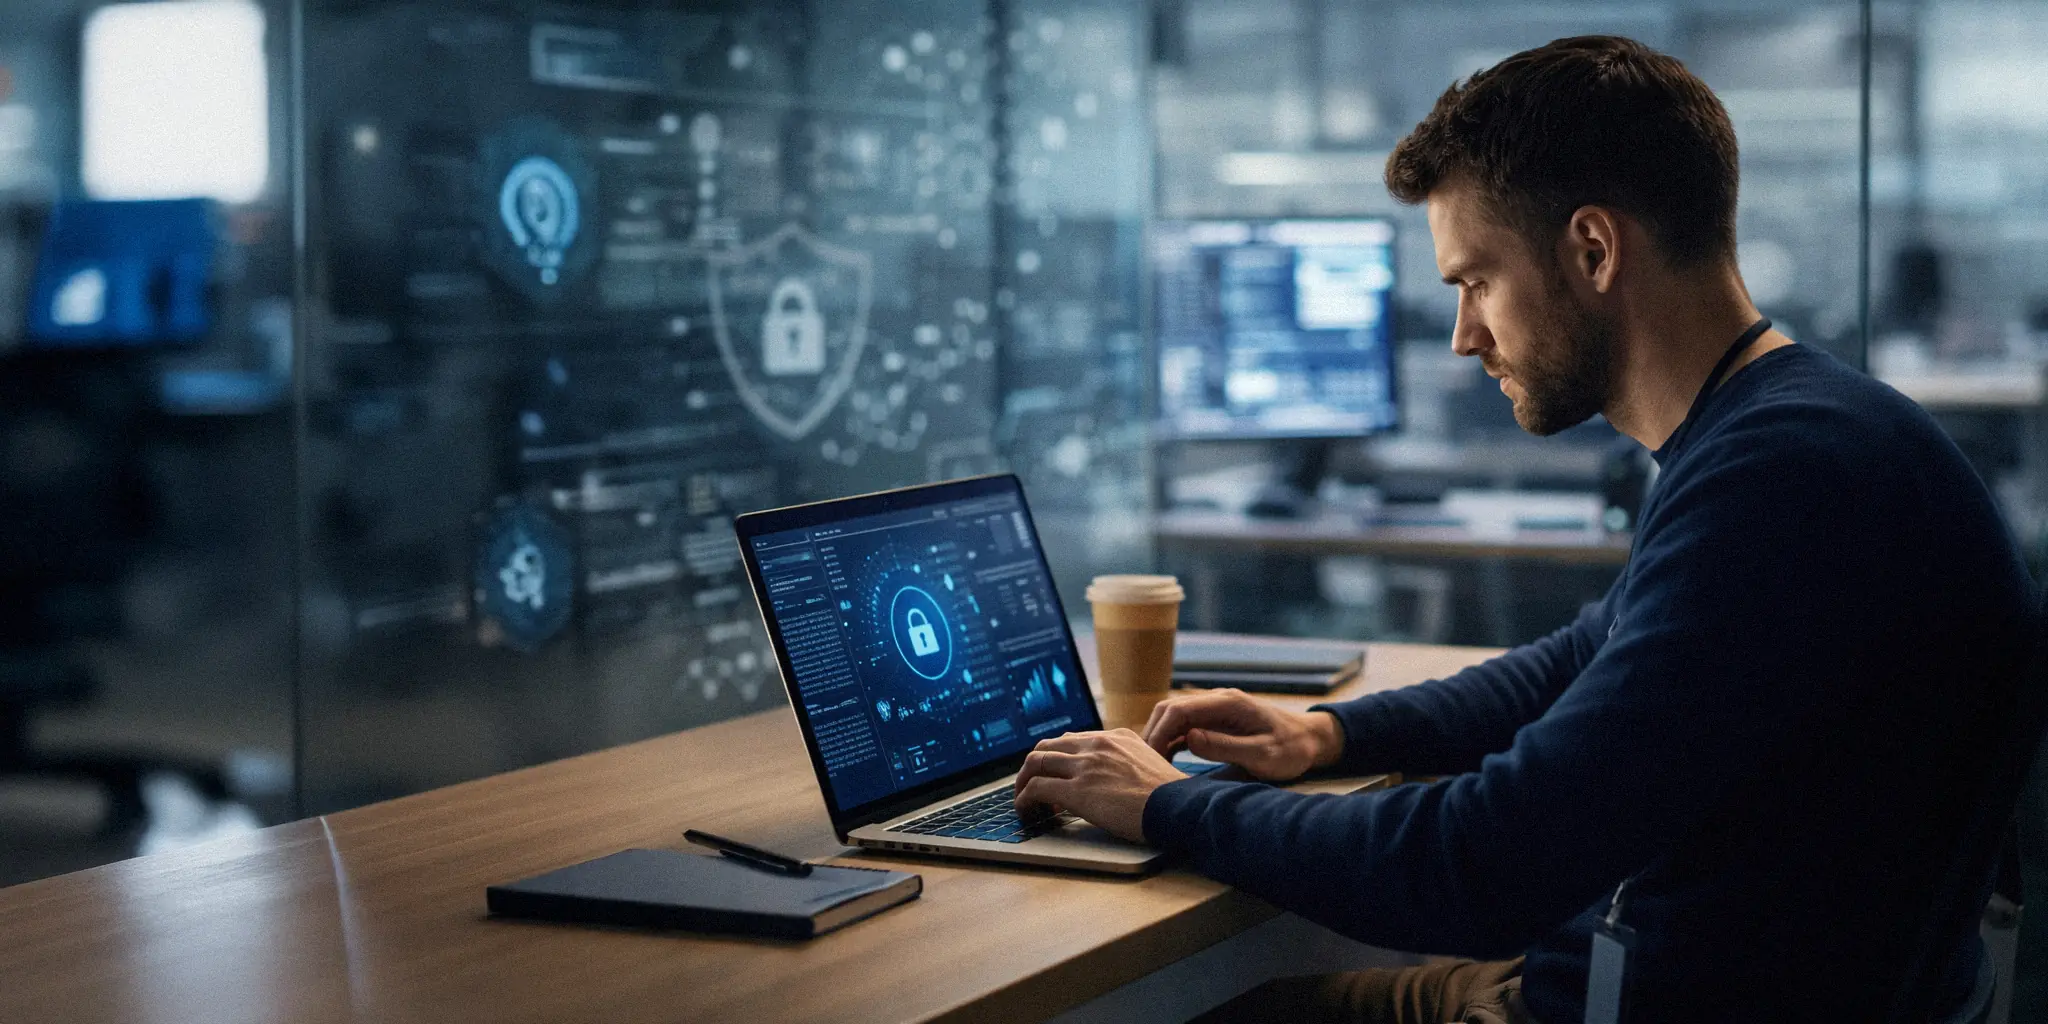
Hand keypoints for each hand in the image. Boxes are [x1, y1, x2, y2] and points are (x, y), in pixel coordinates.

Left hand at [1013, 729, 1186, 842]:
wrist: (1178, 807)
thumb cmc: (1171, 797)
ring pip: (1035, 763)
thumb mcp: (1150, 765)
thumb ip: (1128, 764)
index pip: (1071, 740)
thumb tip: (1115, 781)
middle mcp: (1097, 745)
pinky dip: (1024, 800)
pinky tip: (1027, 812)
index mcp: (1115, 737)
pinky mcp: (1077, 790)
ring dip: (1023, 783)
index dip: (1056, 759)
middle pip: (1047, 746)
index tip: (1054, 775)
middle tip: (1029, 786)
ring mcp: (1085, 765)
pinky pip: (1036, 788)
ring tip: (1024, 802)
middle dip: (1032, 767)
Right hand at [1142, 689, 1343, 781]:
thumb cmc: (1290, 749)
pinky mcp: (1216, 720)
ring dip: (1160, 737)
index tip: (1150, 758)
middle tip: (1145, 764)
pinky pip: (1185, 725)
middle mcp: (1218, 700)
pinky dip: (1171, 740)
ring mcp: (1216, 708)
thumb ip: (1225, 747)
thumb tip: (1188, 739)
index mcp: (1228, 703)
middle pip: (1171, 709)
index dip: (1159, 732)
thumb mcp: (1261, 754)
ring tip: (1152, 765)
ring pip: (1174, 716)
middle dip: (1153, 733)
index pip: (1179, 709)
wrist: (1311, 740)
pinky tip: (1166, 759)